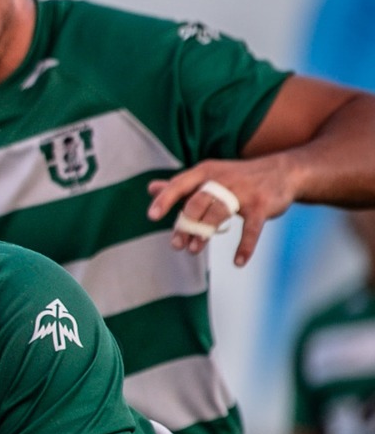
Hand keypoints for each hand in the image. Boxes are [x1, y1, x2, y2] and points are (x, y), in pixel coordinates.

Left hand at [147, 156, 295, 267]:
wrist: (283, 171)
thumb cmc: (238, 178)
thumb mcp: (210, 176)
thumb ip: (182, 185)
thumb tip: (151, 188)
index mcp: (206, 172)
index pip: (180, 184)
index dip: (165, 199)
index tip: (151, 216)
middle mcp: (222, 179)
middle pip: (197, 202)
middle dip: (184, 224)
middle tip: (175, 245)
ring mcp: (244, 192)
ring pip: (219, 214)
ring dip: (204, 233)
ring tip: (193, 249)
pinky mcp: (262, 206)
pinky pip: (252, 229)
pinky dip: (245, 246)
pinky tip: (238, 262)